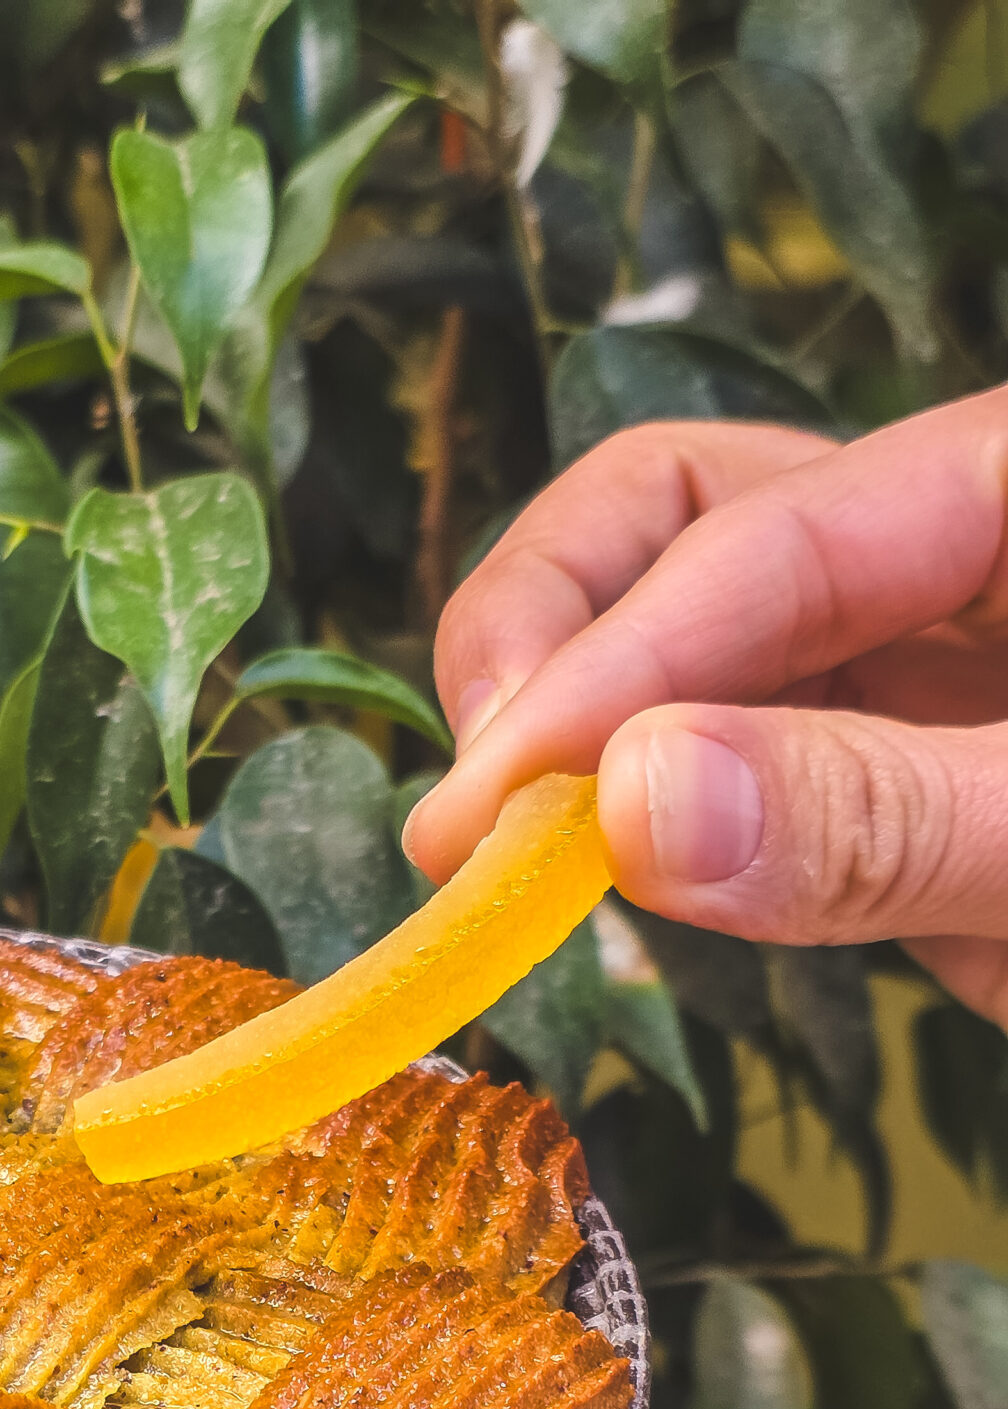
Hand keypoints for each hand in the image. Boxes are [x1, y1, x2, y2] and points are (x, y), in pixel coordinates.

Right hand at [402, 391, 1007, 1024]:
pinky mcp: (894, 789)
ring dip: (569, 729)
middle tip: (467, 802)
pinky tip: (573, 878)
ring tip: (493, 842)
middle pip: (678, 521)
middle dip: (545, 645)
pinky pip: (728, 771)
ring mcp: (919, 666)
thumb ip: (880, 814)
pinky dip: (635, 818)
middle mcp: (947, 545)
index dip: (601, 662)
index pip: (756, 531)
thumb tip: (630, 804)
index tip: (486, 802)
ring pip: (683, 645)